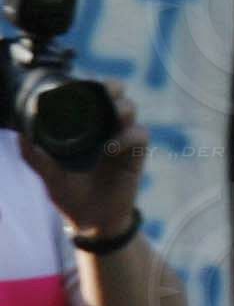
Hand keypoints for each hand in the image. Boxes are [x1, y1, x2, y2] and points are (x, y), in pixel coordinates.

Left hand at [22, 86, 147, 238]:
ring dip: (122, 108)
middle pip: (117, 94)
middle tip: (105, 91)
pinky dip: (127, 136)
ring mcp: (122, 139)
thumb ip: (36, 157)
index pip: (92, 96)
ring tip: (113, 115)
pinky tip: (111, 147)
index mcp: (86, 128)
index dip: (90, 85)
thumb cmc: (70, 196)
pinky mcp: (136, 154)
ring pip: (130, 110)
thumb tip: (21, 136)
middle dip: (113, 88)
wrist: (92, 221)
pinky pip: (139, 135)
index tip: (79, 83)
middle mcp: (106, 128)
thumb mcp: (49, 176)